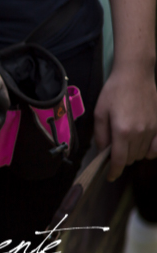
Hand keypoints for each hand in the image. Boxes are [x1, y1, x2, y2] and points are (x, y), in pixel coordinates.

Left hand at [93, 64, 156, 179]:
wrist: (135, 76)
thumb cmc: (114, 92)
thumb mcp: (100, 112)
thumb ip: (100, 135)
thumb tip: (102, 151)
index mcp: (122, 130)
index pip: (120, 160)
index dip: (114, 171)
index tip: (110, 177)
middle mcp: (140, 133)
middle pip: (131, 158)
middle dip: (120, 159)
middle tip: (113, 150)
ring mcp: (153, 130)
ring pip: (142, 154)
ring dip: (132, 154)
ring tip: (124, 143)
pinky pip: (156, 148)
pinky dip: (148, 151)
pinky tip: (140, 145)